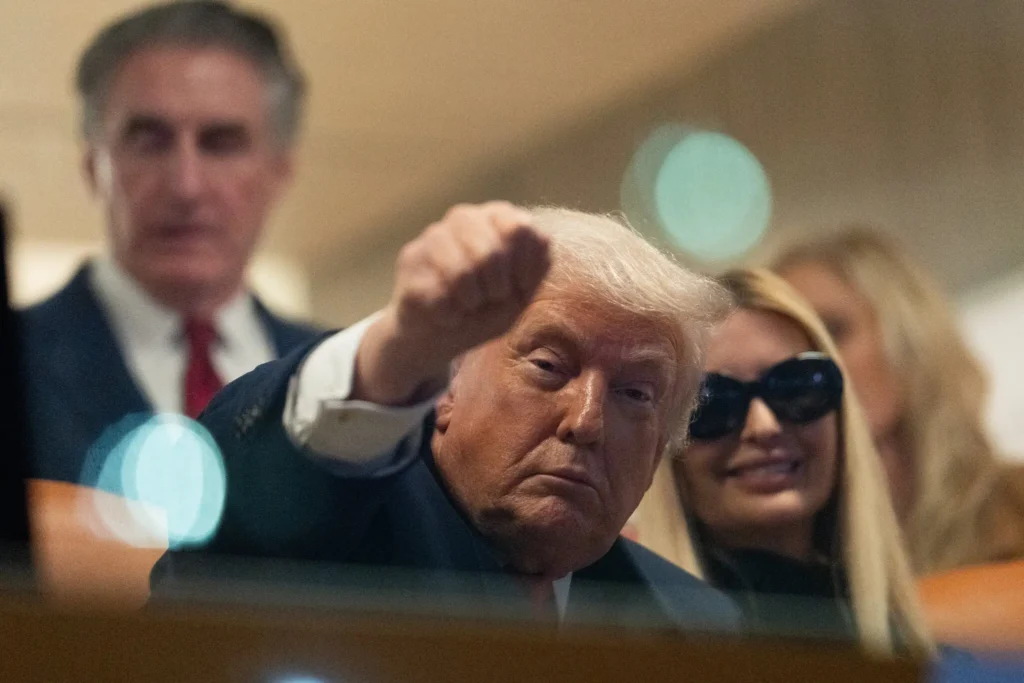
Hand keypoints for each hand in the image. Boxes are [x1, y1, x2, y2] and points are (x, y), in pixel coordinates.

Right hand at [353, 202, 549, 404]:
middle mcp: (465, 218)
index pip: (519, 228)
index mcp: (497, 219)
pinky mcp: (409, 259)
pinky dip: (449, 315)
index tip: (521, 288)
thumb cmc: (485, 310)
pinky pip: (438, 295)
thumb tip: (539, 240)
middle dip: (497, 288)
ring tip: (467, 305)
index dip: (525, 266)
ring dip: (471, 301)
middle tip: (490, 298)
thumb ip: (537, 266)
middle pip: (491, 252)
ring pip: (462, 272)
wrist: (438, 337)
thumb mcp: (522, 294)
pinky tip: (445, 313)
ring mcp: (434, 235)